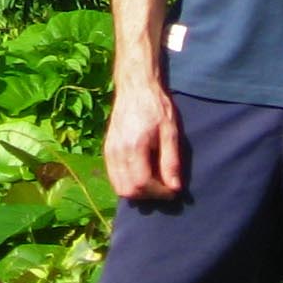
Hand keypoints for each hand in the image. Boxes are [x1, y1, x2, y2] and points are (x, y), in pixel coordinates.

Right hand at [103, 83, 184, 200]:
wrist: (136, 87)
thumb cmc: (156, 107)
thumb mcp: (170, 131)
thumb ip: (171, 161)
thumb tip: (175, 188)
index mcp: (133, 147)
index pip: (142, 184)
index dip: (159, 193)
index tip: (173, 190)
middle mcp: (117, 151)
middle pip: (128, 190)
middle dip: (148, 195)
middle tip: (164, 187)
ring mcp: (110, 151)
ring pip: (118, 186)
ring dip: (137, 191)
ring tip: (154, 182)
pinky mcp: (107, 149)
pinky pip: (114, 176)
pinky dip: (127, 183)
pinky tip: (142, 174)